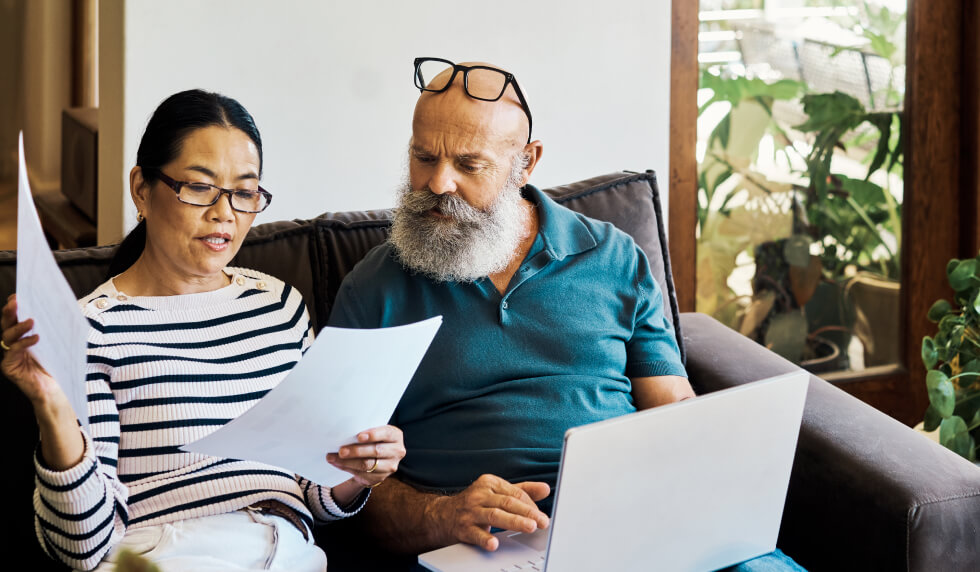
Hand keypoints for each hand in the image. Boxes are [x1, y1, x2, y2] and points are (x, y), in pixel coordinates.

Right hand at [1, 294, 64, 406]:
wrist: (54, 390)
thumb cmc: (57, 365)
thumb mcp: (57, 342)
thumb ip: (54, 327)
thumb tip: (63, 307)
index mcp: (22, 336)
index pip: (15, 319)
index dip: (14, 307)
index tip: (18, 295)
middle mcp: (12, 344)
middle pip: (6, 324)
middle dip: (10, 312)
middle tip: (16, 301)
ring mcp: (8, 356)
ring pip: (7, 336)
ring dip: (19, 327)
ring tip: (31, 320)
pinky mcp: (8, 367)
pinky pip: (13, 351)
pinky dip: (24, 343)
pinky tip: (36, 338)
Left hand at [327, 425, 405, 487]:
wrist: (378, 458)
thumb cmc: (373, 440)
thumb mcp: (374, 433)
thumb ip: (365, 433)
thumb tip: (343, 433)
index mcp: (395, 436)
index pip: (386, 434)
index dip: (373, 435)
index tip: (359, 437)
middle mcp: (397, 451)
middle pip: (376, 451)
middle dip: (356, 451)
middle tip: (341, 450)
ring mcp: (390, 466)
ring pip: (367, 465)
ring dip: (348, 462)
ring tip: (333, 458)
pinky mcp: (381, 477)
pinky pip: (362, 474)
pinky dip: (347, 468)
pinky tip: (337, 464)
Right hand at [433, 474, 550, 550]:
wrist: (443, 516)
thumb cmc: (476, 504)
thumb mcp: (497, 492)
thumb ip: (521, 491)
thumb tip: (545, 489)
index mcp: (490, 483)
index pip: (515, 493)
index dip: (530, 505)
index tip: (541, 516)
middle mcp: (479, 495)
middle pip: (507, 503)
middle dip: (527, 512)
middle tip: (542, 521)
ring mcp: (470, 511)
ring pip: (495, 515)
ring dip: (514, 522)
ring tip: (529, 527)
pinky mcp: (463, 528)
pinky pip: (475, 533)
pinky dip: (485, 538)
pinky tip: (494, 544)